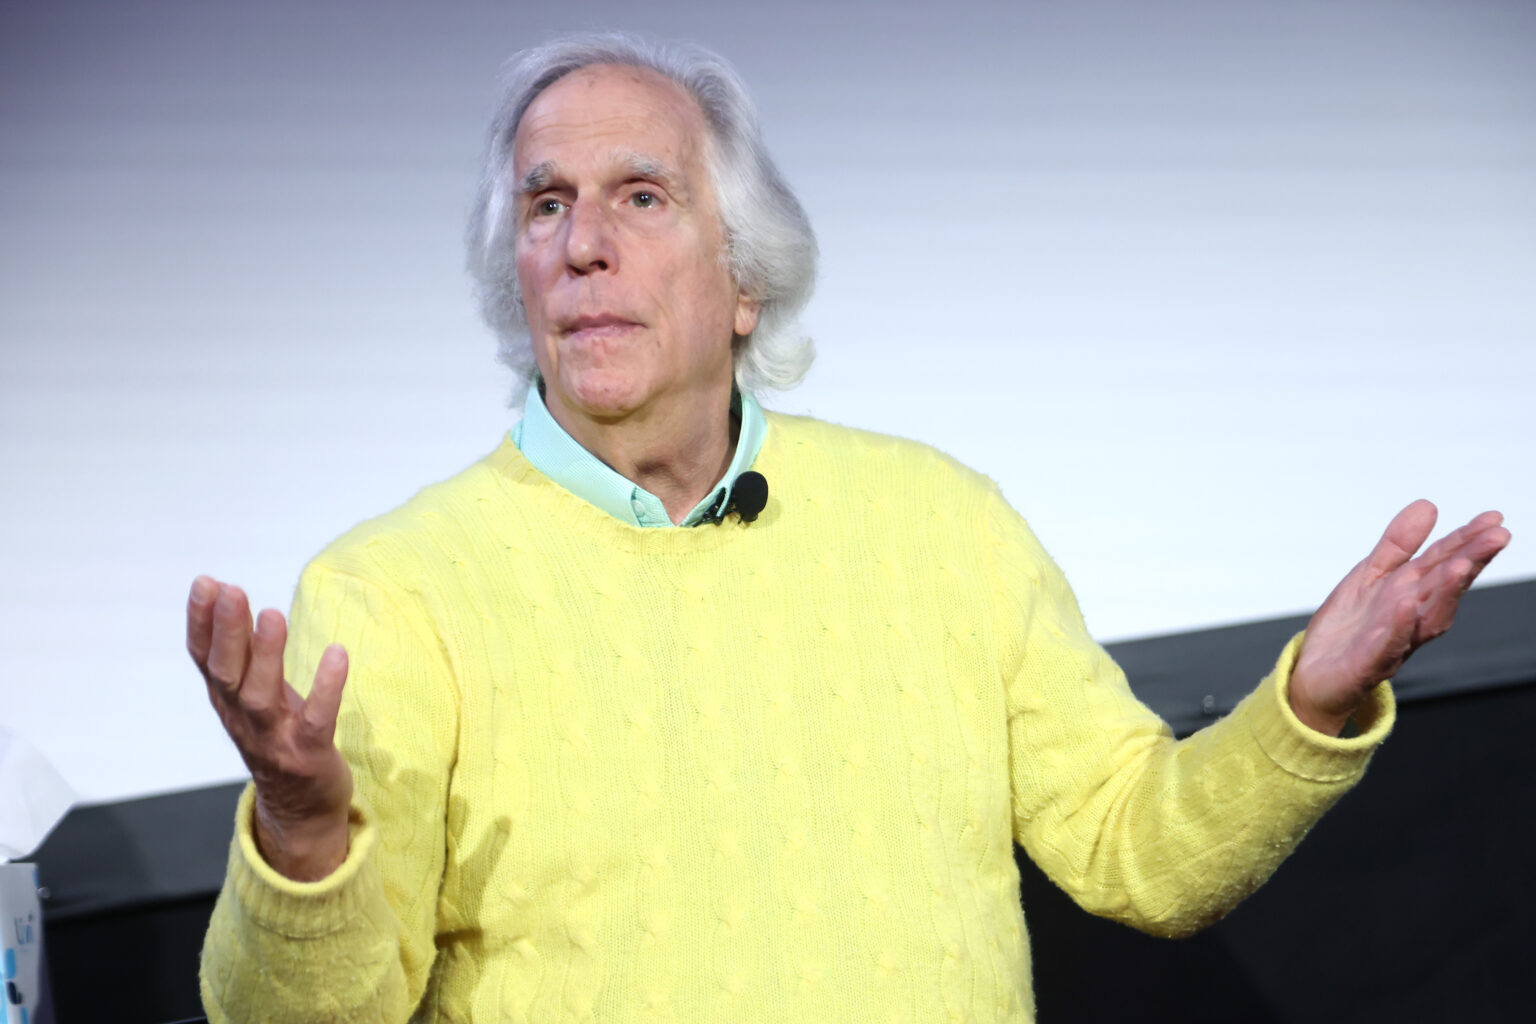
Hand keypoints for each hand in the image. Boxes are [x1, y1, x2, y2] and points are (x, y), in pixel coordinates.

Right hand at [186, 575, 353, 879]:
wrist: (301, 809)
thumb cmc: (279, 737)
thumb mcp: (253, 695)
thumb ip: (239, 655)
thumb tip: (225, 598)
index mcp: (228, 701)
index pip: (204, 659)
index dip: (201, 623)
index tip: (205, 583)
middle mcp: (243, 719)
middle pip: (226, 674)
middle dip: (227, 631)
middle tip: (231, 590)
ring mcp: (275, 739)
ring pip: (261, 697)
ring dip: (265, 656)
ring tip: (272, 614)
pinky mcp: (309, 754)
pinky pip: (317, 720)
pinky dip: (326, 688)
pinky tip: (337, 654)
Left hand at [1290, 500, 1510, 735]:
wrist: (1313, 676)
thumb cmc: (1349, 629)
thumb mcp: (1370, 577)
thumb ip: (1398, 546)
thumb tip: (1428, 505)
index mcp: (1411, 596)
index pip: (1443, 565)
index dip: (1467, 542)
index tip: (1494, 519)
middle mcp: (1410, 620)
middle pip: (1444, 589)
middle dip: (1470, 562)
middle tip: (1497, 537)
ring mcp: (1392, 644)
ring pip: (1426, 619)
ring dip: (1445, 592)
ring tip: (1461, 565)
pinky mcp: (1366, 666)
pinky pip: (1385, 647)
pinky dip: (1397, 627)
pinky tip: (1405, 605)